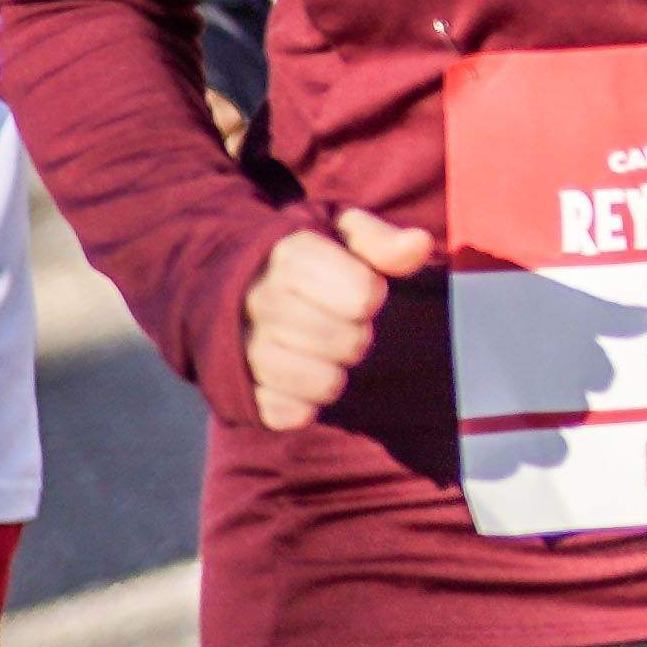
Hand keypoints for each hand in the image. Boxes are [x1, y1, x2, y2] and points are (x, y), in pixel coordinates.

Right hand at [241, 206, 430, 430]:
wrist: (226, 286)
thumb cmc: (303, 259)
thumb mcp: (340, 232)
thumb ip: (381, 240)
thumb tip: (419, 244)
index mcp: (289, 257)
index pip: (363, 295)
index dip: (371, 295)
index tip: (357, 289)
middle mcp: (259, 303)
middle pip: (349, 343)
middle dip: (356, 335)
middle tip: (338, 322)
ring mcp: (242, 351)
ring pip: (325, 383)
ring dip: (334, 370)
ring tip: (319, 349)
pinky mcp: (237, 393)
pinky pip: (294, 415)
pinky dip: (307, 403)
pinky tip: (298, 375)